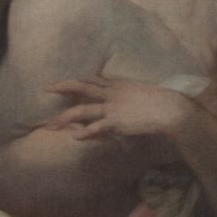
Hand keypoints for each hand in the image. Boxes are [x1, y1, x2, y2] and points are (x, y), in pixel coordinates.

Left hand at [48, 72, 194, 154]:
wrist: (170, 109)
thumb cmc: (162, 102)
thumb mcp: (142, 93)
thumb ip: (130, 97)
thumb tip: (127, 104)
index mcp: (119, 85)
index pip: (94, 79)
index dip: (79, 80)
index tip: (67, 80)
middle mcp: (112, 94)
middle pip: (82, 87)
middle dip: (63, 87)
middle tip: (46, 88)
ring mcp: (112, 108)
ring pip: (82, 111)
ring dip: (65, 117)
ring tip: (52, 124)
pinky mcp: (116, 122)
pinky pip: (96, 128)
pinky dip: (85, 133)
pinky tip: (75, 137)